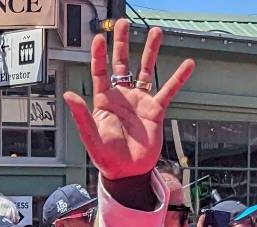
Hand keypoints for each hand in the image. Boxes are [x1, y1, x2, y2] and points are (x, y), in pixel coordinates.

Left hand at [64, 21, 193, 180]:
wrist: (127, 172)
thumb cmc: (106, 158)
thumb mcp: (90, 136)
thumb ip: (80, 115)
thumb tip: (68, 95)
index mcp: (103, 101)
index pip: (100, 72)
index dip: (100, 55)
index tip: (99, 38)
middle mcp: (121, 97)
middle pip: (121, 64)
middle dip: (122, 44)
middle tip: (122, 23)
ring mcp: (139, 102)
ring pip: (146, 71)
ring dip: (150, 52)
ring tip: (156, 32)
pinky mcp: (154, 111)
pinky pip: (168, 90)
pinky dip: (178, 77)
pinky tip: (188, 63)